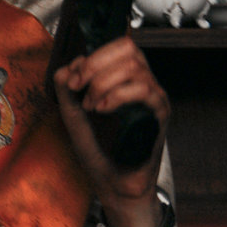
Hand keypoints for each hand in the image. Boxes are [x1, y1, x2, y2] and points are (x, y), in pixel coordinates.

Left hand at [53, 36, 168, 226]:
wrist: (112, 181)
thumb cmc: (97, 148)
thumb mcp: (72, 113)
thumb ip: (66, 88)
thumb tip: (68, 65)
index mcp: (123, 79)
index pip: (119, 46)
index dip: (93, 55)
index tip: (73, 78)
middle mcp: (141, 83)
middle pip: (129, 49)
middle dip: (95, 65)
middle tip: (79, 87)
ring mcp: (153, 97)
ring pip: (135, 68)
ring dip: (104, 83)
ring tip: (92, 106)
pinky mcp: (160, 114)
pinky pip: (146, 91)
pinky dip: (118, 95)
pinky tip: (103, 109)